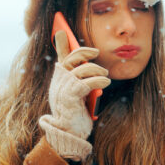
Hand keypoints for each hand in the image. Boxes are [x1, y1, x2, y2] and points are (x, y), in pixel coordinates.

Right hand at [38, 32, 110, 159]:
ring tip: (105, 75)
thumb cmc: (75, 114)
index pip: (60, 58)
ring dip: (96, 70)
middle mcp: (58, 82)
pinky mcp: (69, 97)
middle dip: (84, 52)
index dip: (61, 44)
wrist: (69, 134)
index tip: (60, 30)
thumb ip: (80, 79)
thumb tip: (87, 66)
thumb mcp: (78, 94)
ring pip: (81, 70)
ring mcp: (62, 89)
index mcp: (60, 80)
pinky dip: (98, 80)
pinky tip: (105, 82)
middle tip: (96, 52)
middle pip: (71, 58)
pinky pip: (85, 82)